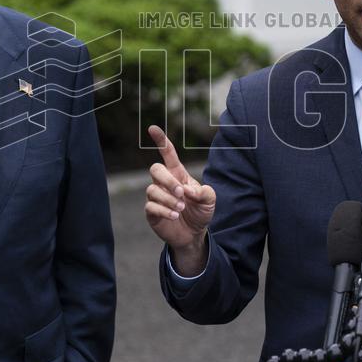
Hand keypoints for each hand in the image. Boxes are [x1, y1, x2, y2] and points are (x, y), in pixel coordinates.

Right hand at [144, 125, 215, 275]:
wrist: (194, 234)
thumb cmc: (200, 212)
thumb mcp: (210, 200)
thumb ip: (204, 192)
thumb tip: (187, 191)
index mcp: (178, 174)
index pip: (167, 154)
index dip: (161, 141)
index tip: (152, 128)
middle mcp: (164, 183)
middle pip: (155, 169)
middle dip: (167, 180)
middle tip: (181, 193)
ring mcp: (156, 196)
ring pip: (152, 189)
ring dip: (168, 199)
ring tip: (181, 208)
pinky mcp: (151, 211)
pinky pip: (150, 206)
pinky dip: (164, 210)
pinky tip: (175, 215)